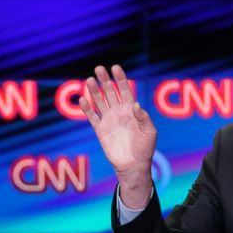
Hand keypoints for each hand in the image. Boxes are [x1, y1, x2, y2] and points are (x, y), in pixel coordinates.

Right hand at [80, 65, 156, 207]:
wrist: (133, 165)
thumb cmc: (145, 149)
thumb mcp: (150, 132)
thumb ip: (144, 118)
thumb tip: (136, 105)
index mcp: (132, 110)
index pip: (125, 90)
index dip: (120, 79)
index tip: (115, 68)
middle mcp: (119, 112)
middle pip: (110, 92)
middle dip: (105, 80)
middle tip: (99, 68)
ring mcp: (108, 120)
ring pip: (99, 101)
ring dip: (94, 91)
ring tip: (89, 80)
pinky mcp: (100, 130)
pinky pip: (92, 117)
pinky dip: (87, 109)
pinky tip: (83, 99)